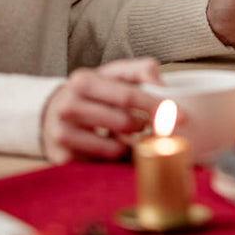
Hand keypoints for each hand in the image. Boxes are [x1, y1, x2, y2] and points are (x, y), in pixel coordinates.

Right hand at [40, 57, 160, 163]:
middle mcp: (68, 106)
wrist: (53, 111)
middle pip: (123, 123)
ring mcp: (61, 133)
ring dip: (131, 146)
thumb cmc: (93, 92)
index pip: (128, 96)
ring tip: (129, 135)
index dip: (156, 107)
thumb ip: (142, 70)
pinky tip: (113, 148)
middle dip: (145, 127)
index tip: (181, 117)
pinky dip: (115, 159)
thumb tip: (162, 86)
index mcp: (84, 81)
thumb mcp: (113, 73)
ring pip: (113, 148)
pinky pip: (102, 164)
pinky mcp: (61, 157)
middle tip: (152, 127)